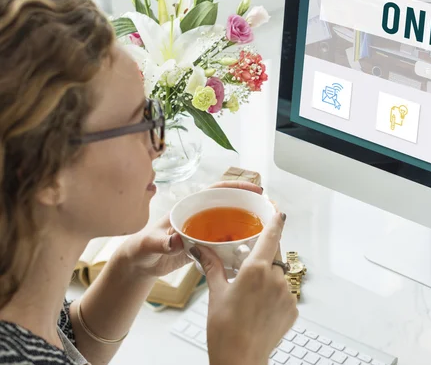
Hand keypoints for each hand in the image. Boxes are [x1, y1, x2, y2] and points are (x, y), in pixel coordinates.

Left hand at [119, 181, 263, 277]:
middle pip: (229, 205)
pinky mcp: (206, 247)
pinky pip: (226, 242)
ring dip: (247, 225)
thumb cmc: (142, 249)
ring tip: (266, 229)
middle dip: (249, 204)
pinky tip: (250, 249)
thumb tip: (176, 239)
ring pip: (230, 224)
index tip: (255, 189)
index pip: (216, 190)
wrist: (140, 265)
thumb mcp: (150, 244)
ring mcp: (204, 231)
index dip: (237, 187)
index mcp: (189, 207)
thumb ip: (162, 242)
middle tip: (269, 210)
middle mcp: (200, 216)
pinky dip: (239, 244)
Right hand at [191, 212, 297, 364]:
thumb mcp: (216, 293)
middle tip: (250, 266)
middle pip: (275, 255)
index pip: (271, 236)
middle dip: (265, 255)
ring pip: (280, 275)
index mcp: (256, 270)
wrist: (240, 359)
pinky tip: (259, 308)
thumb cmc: (225, 330)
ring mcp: (287, 294)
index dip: (276, 221)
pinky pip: (285, 293)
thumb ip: (212, 266)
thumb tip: (200, 249)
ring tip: (251, 296)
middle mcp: (275, 279)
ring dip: (269, 278)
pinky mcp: (292, 309)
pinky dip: (274, 295)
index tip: (278, 212)